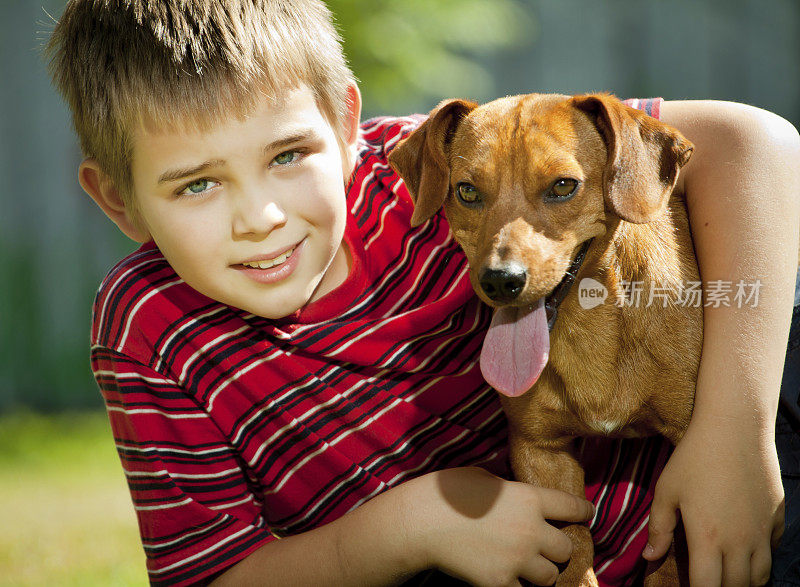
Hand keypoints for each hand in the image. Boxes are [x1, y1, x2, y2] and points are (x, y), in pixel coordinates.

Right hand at [403, 467, 594, 586]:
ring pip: (550, 576)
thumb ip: (506, 486)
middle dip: (558, 548)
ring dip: (541, 572)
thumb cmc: (447, 493)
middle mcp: (530, 530)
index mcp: (529, 498)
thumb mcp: (482, 476)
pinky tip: (506, 576)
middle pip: (566, 548)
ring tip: (528, 566)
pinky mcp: (500, 582)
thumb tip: (513, 484)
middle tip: (546, 546)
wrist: (420, 522)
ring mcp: (517, 559)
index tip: (585, 514)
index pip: (574, 507)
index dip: (583, 511)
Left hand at [643, 418, 783, 585]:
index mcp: (708, 538)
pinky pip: (772, 549)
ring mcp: (762, 531)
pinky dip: (760, 557)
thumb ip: (659, 528)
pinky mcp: (777, 517)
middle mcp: (740, 542)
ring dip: (743, 582)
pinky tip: (747, 548)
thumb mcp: (666, 490)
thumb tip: (649, 557)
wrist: (735, 429)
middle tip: (707, 579)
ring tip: (727, 575)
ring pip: (760, 576)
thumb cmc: (694, 458)